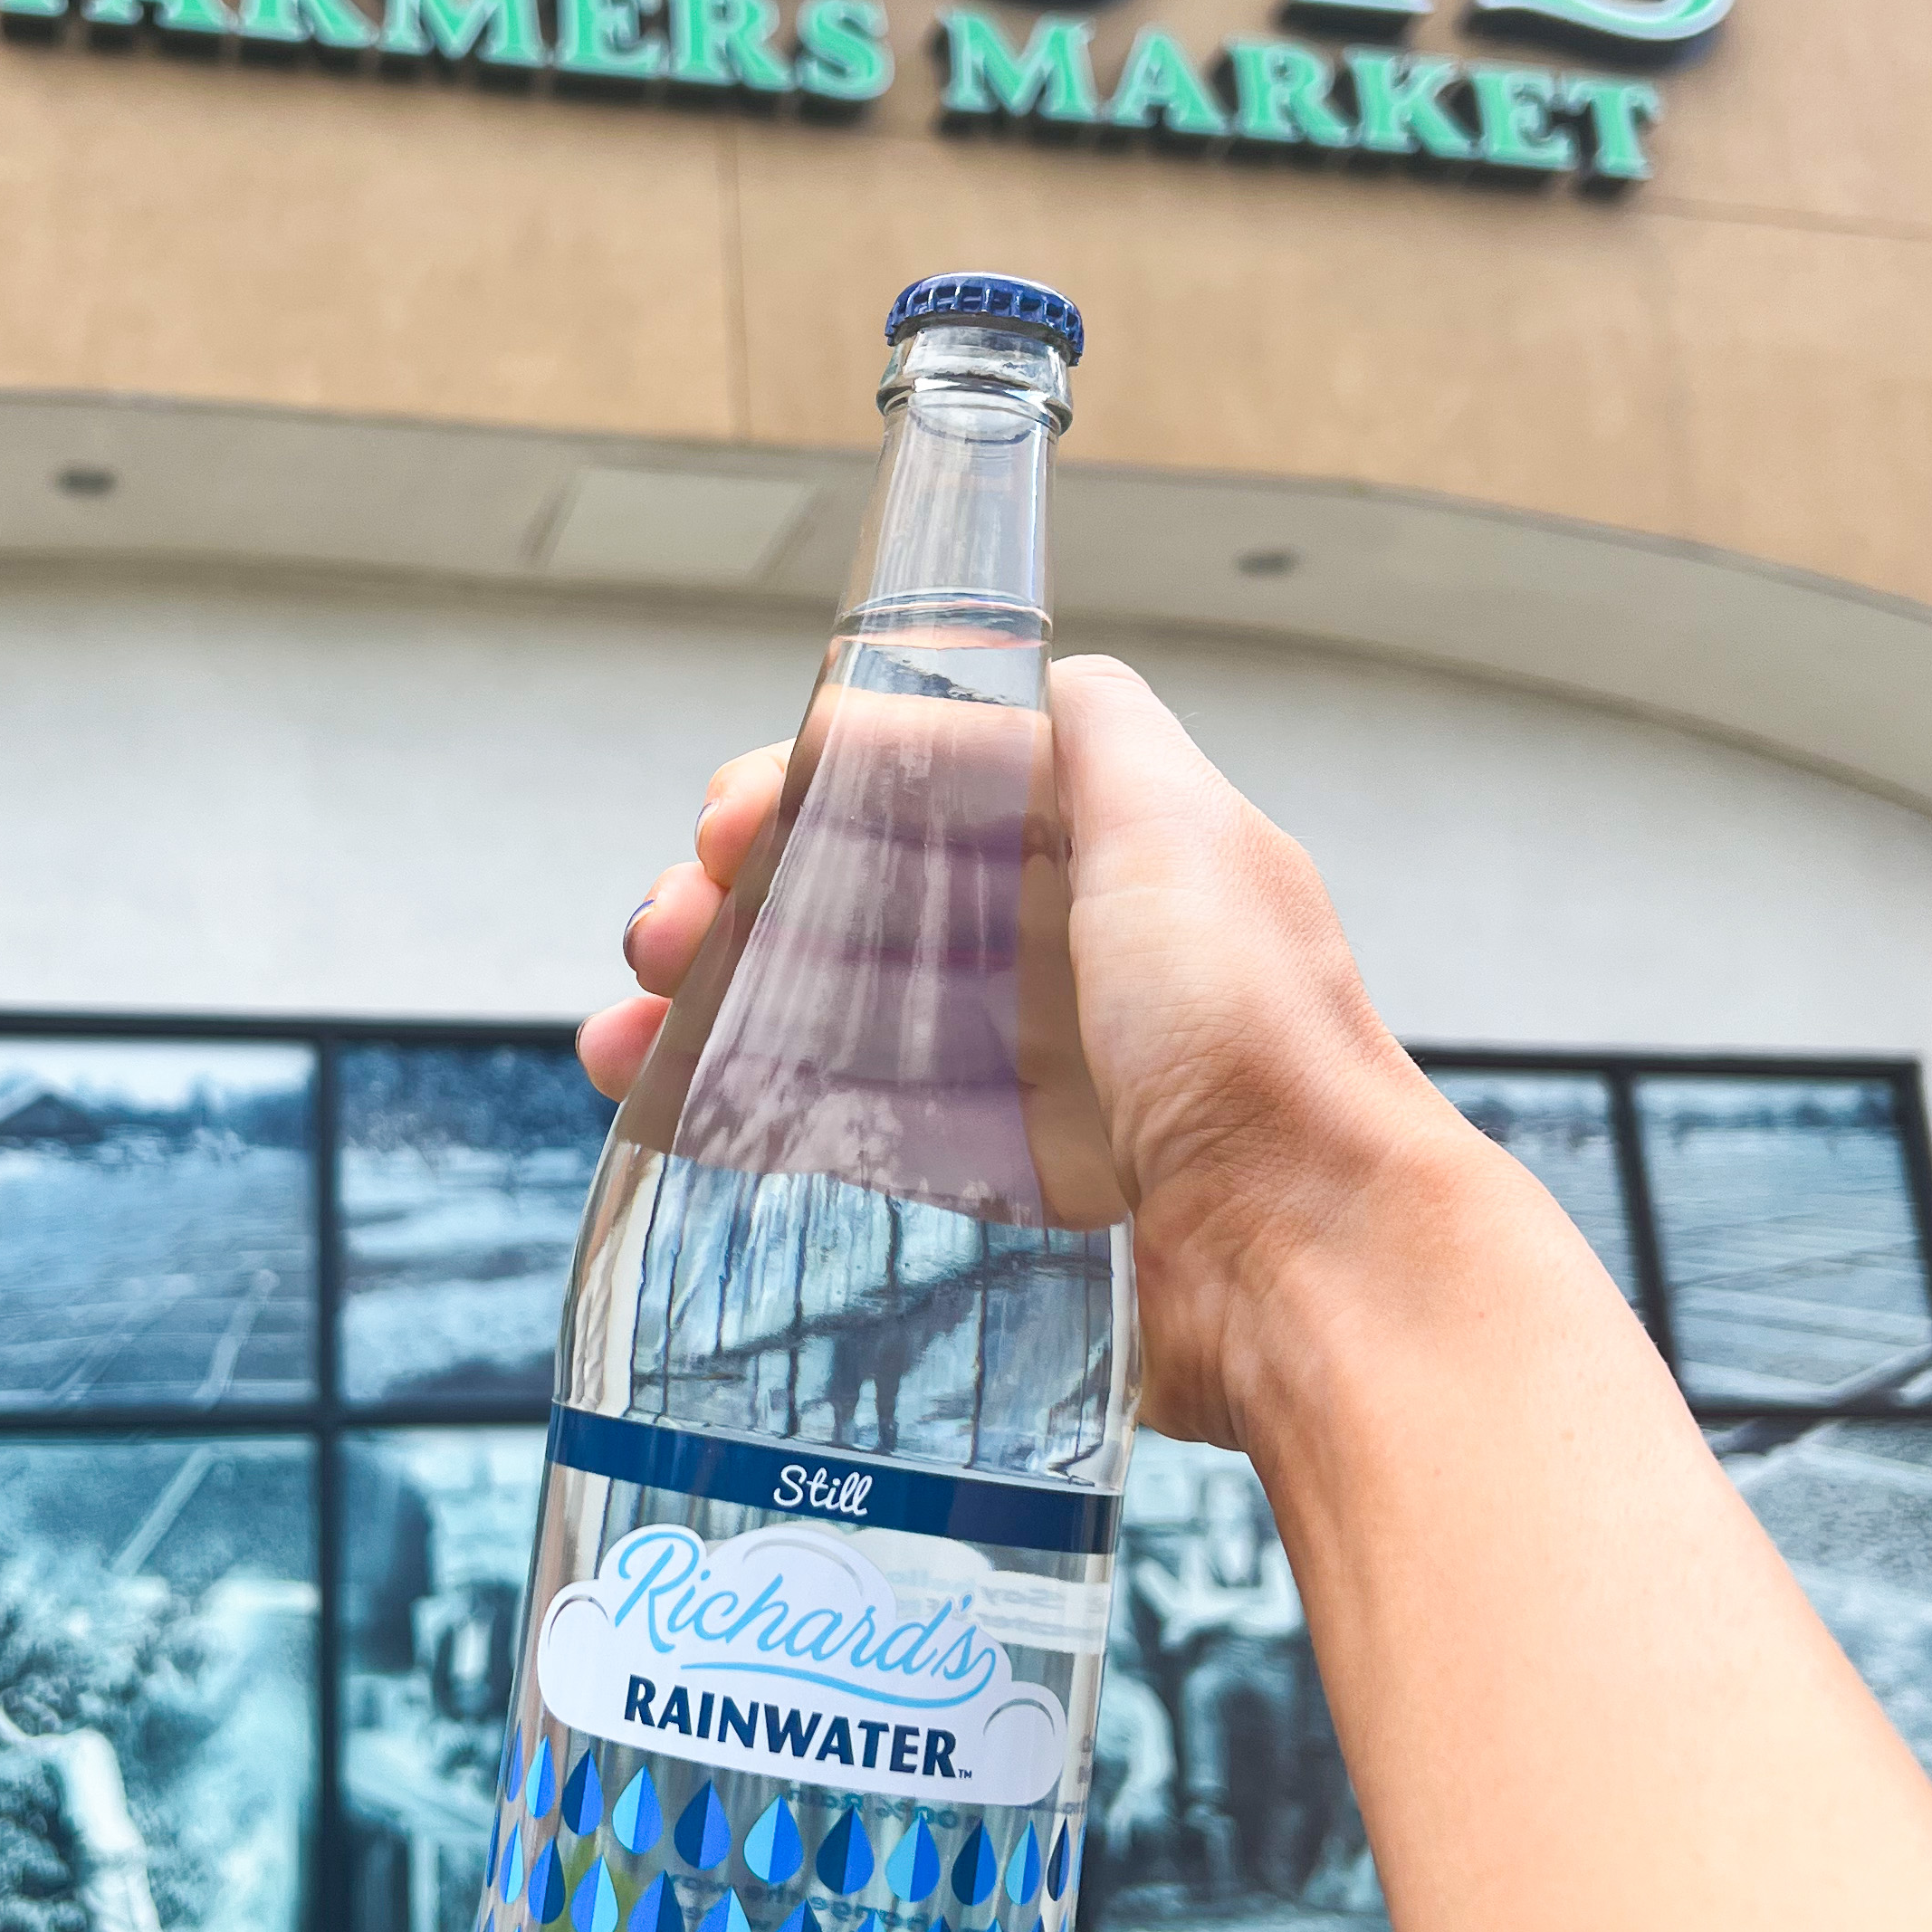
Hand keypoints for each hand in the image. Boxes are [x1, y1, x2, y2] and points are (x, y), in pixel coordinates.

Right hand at [581, 654, 1475, 1451]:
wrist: (1310, 1264)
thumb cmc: (1249, 1040)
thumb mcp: (1177, 829)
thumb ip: (1100, 731)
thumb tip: (1035, 667)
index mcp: (1108, 859)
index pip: (925, 796)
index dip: (810, 796)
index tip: (724, 823)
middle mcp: (1073, 961)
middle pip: (867, 905)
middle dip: (739, 905)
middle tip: (658, 937)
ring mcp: (1039, 1081)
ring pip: (841, 1016)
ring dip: (715, 1006)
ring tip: (620, 1034)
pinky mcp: (1010, 1194)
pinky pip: (856, 1127)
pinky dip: (750, 1107)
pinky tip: (666, 1105)